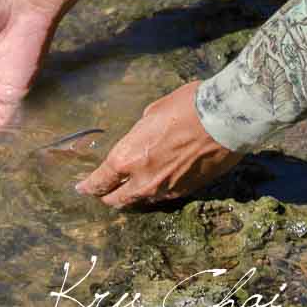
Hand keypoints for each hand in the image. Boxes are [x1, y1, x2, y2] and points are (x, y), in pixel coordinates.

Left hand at [76, 81, 243, 208]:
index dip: (89, 186)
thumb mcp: (153, 112)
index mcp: (127, 157)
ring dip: (134, 195)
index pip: (100, 181)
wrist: (225, 120)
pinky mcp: (187, 191)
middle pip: (118, 200)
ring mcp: (166, 190)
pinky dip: (158, 191)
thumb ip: (141, 133)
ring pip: (142, 200)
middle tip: (104, 193)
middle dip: (108, 197)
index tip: (82, 188)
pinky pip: (165, 196)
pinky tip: (159, 183)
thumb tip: (142, 138)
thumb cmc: (187, 107)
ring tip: (131, 190)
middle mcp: (143, 180)